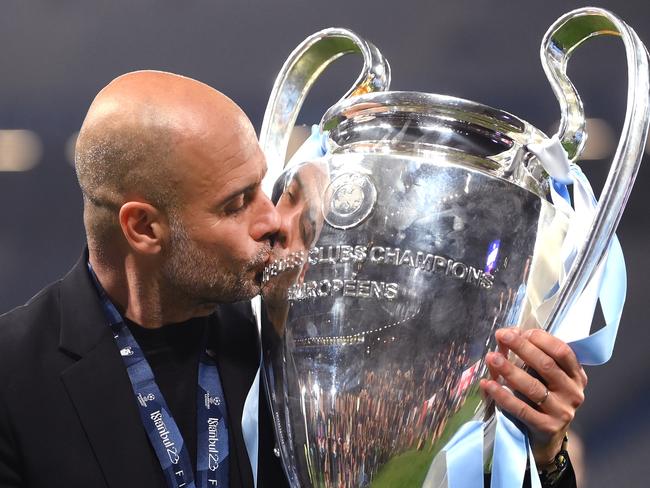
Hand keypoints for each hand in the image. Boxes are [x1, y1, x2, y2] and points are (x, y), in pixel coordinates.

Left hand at [479, 328, 587, 465]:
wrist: (546, 439)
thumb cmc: (541, 399)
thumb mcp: (541, 376)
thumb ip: (529, 357)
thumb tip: (507, 335)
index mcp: (576, 375)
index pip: (562, 351)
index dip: (540, 338)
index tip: (519, 331)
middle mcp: (573, 392)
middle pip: (547, 365)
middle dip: (522, 347)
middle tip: (501, 335)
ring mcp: (562, 411)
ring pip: (533, 386)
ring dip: (509, 370)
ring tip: (491, 358)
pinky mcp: (547, 427)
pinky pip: (521, 409)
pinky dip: (503, 396)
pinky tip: (488, 384)